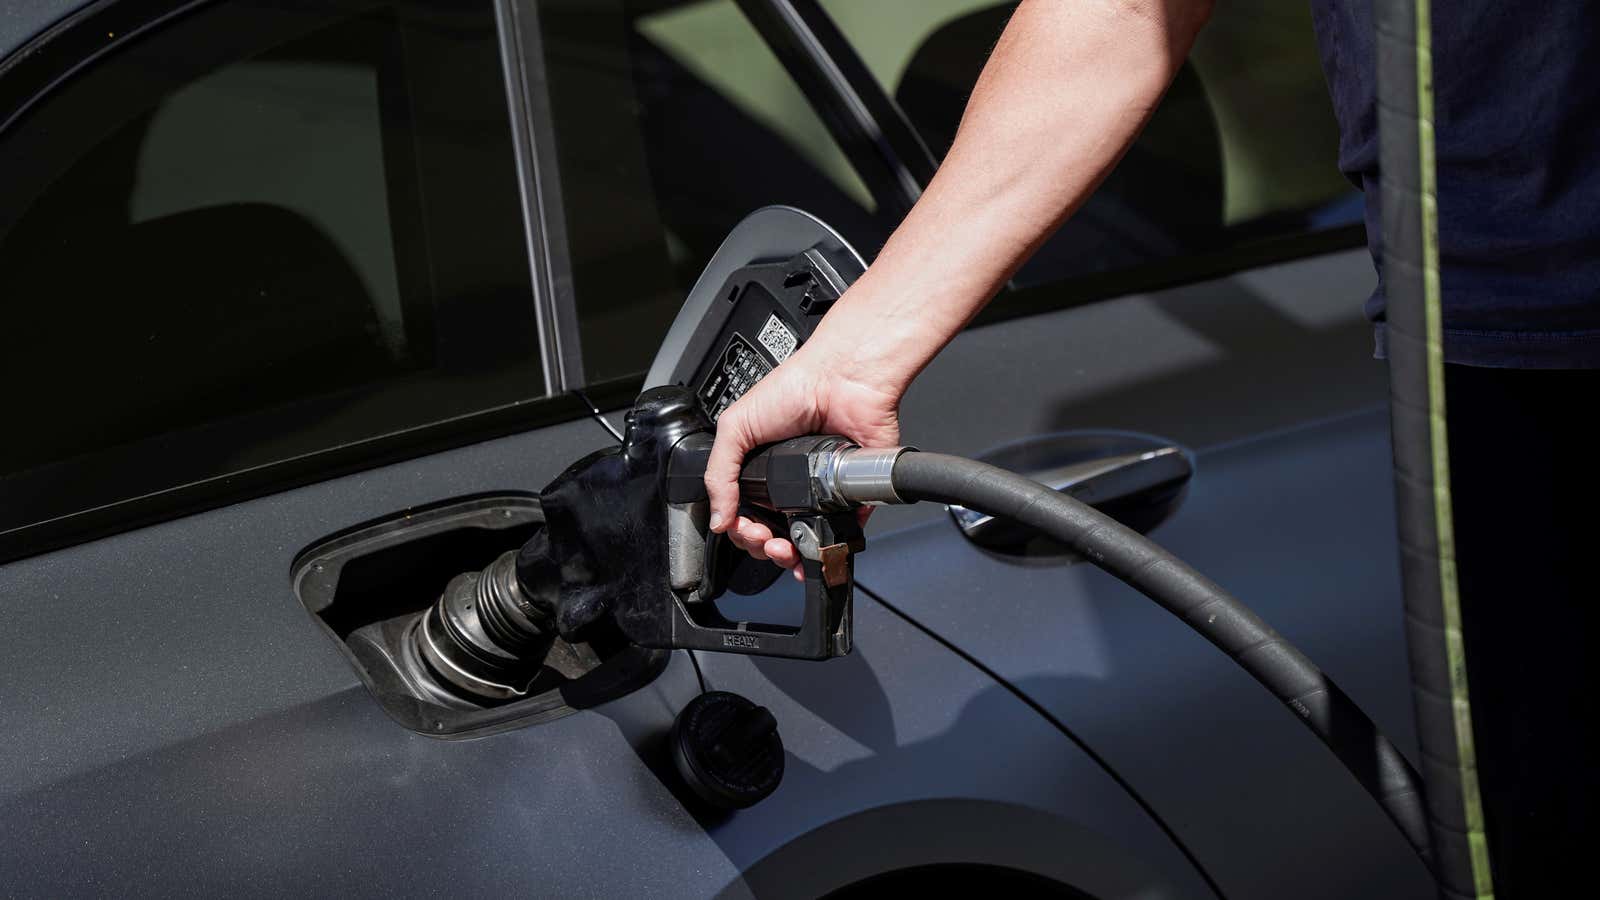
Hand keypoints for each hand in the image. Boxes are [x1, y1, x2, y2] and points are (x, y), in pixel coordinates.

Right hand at [704, 340, 901, 572]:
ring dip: (787, 555)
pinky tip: (812, 553)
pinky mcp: (850, 496)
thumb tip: (717, 517)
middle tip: (761, 536)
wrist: (841, 380)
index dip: (738, 528)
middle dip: (760, 546)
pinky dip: (827, 550)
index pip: (743, 514)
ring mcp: (820, 492)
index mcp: (761, 470)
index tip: (738, 526)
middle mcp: (790, 484)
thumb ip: (719, 473)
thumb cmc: (793, 389)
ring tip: (783, 547)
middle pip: (770, 534)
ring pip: (802, 540)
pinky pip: (841, 532)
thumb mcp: (736, 426)